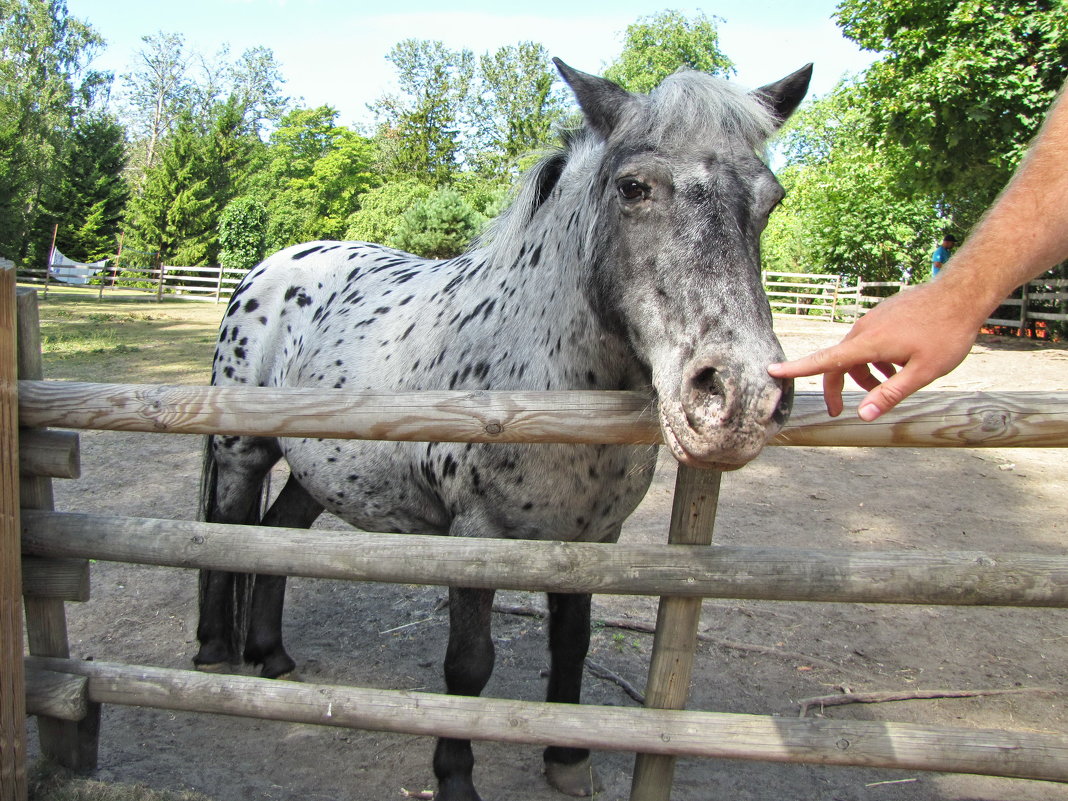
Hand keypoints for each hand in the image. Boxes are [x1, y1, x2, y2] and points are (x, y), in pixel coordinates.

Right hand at [768, 281, 984, 419]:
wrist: (963, 294)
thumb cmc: (945, 334)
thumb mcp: (922, 373)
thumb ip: (890, 394)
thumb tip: (863, 415)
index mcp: (868, 344)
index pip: (824, 360)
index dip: (797, 368)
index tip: (773, 371)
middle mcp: (864, 330)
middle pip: (839, 363)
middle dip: (839, 387)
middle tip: (842, 411)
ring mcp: (874, 320)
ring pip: (858, 353)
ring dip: (866, 373)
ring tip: (894, 382)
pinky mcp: (885, 315)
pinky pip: (870, 341)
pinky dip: (877, 357)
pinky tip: (903, 361)